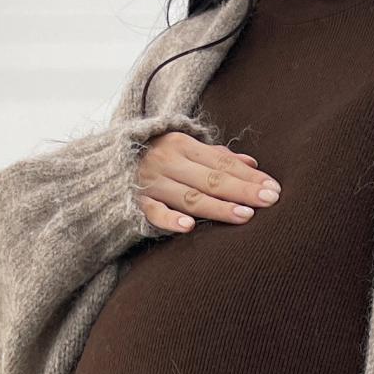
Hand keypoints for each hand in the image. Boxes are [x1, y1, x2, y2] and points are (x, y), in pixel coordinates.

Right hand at [135, 132, 280, 234]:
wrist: (100, 169)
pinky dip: (170, 220)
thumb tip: (251, 164)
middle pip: (212, 179)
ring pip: (190, 197)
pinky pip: (154, 214)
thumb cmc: (150, 158)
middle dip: (243, 190)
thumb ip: (215, 156)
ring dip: (218, 207)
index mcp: (181, 144)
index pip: (222, 162)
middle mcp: (168, 161)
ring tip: (245, 216)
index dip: (248, 176)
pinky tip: (189, 228)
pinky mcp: (135, 204)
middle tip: (270, 200)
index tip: (273, 187)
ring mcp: (151, 183)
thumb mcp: (181, 148)